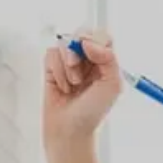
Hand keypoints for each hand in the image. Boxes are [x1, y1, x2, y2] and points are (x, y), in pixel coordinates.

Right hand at [42, 28, 121, 145]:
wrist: (70, 129)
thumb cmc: (93, 111)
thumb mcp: (112, 86)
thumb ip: (108, 59)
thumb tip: (88, 42)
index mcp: (107, 62)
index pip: (103, 36)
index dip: (95, 38)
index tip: (91, 52)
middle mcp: (89, 59)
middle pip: (82, 33)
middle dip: (78, 50)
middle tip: (77, 67)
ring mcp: (70, 62)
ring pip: (64, 44)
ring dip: (68, 65)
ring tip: (73, 84)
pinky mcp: (52, 67)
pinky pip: (50, 54)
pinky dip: (56, 70)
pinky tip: (62, 86)